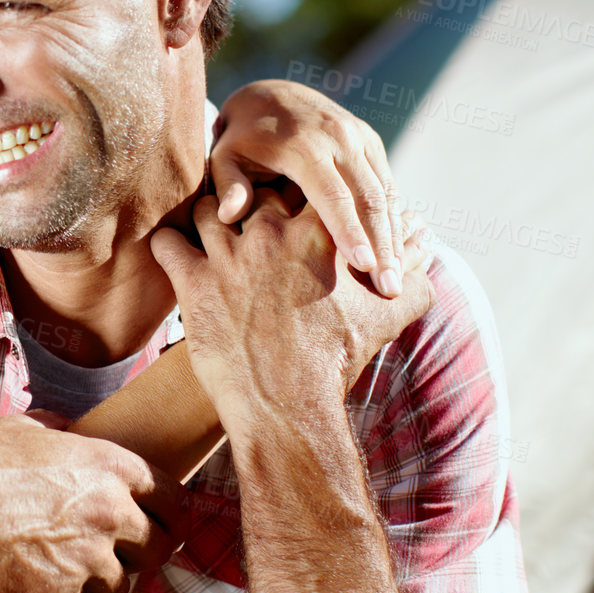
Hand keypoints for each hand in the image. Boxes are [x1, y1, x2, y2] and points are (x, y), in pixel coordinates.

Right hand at [0, 414, 191, 592]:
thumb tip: (65, 426)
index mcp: (108, 466)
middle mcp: (110, 512)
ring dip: (97, 584)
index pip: (172, 495)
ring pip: (119, 586)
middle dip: (143, 555)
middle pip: (158, 547)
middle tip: (125, 559)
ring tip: (69, 577)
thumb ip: (56, 429)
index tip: (168, 525)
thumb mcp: (21, 430)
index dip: (172, 513)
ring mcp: (89, 557)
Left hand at [148, 194, 432, 444]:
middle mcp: (270, 235)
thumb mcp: (386, 315)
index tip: (289, 195)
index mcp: (317, 234)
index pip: (306, 186)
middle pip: (256, 191)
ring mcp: (227, 256)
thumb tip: (426, 243)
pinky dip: (168, 243)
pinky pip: (167, 242)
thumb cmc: (338, 360)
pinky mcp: (193, 282)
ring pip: (209, 208)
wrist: (289, 406)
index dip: (297, 189)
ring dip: (210, 215)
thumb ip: (410, 273)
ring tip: (213, 227)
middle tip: (248, 206)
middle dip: (253, 196)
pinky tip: (174, 249)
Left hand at [211, 79, 403, 296]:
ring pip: (387, 193)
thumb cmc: (241, 138)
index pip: (333, 195)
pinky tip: (394, 256)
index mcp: (304, 144)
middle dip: (383, 245)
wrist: (271, 95)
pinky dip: (394, 221)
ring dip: (395, 238)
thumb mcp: (225, 157)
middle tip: (388, 288)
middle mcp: (340, 137)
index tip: (363, 267)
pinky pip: (389, 185)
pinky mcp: (371, 143)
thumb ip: (229, 186)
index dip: (350, 232)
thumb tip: (230, 215)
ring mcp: (360, 137)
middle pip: (370, 198)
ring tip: (396, 282)